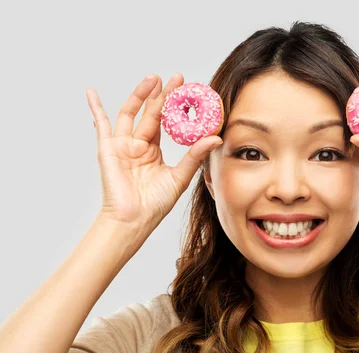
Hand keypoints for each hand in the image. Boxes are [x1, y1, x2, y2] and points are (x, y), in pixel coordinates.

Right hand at [86, 73, 222, 227]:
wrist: (133, 219)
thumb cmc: (155, 204)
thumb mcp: (180, 176)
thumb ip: (195, 155)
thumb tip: (216, 137)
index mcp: (153, 151)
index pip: (165, 122)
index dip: (176, 107)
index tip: (189, 91)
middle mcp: (137, 145)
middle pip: (150, 113)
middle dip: (162, 95)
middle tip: (176, 78)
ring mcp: (121, 145)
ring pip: (130, 113)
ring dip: (140, 94)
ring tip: (154, 78)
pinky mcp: (107, 148)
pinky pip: (100, 125)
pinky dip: (94, 108)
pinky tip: (91, 92)